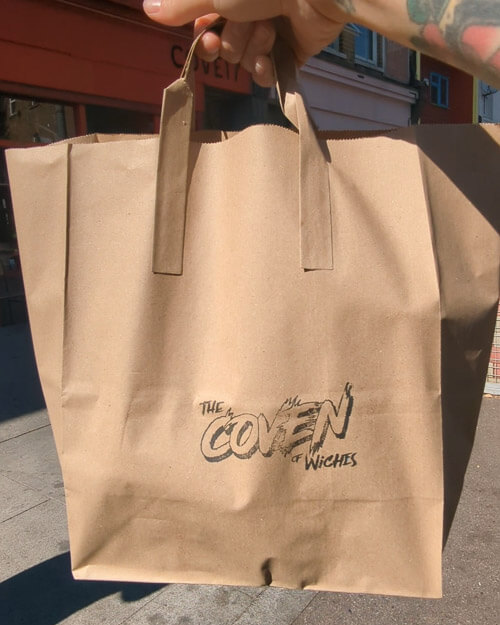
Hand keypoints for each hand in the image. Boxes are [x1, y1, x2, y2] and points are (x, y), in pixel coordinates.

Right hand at [142, 1, 350, 85]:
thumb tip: (148, 8)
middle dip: (235, 38)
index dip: (205, 37)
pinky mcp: (292, 49)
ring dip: (254, 47)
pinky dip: (267, 70)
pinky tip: (271, 58)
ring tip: (270, 27)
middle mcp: (248, 10)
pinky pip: (268, 75)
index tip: (209, 38)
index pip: (204, 26)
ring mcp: (271, 30)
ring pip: (245, 60)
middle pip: (225, 46)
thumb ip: (181, 5)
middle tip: (249, 20)